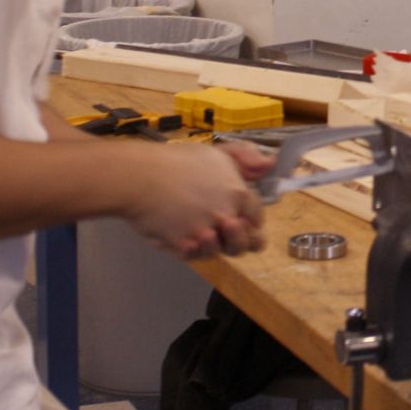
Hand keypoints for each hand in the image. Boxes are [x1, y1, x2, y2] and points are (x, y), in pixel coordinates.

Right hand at [122, 143, 267, 260]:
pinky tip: (184, 236)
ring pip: (221, 252)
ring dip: (214, 244)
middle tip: (224, 229)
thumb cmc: (177, 162)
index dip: (251, 221)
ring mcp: (205, 233)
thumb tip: (270, 166)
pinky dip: (192, 250)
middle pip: (246, 243)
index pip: (258, 218)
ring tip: (203, 230)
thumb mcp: (217, 152)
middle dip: (239, 240)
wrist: (140, 177)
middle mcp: (226, 216)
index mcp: (238, 194)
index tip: (240, 218)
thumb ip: (246, 158)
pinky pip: (195, 257)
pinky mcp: (185, 246)